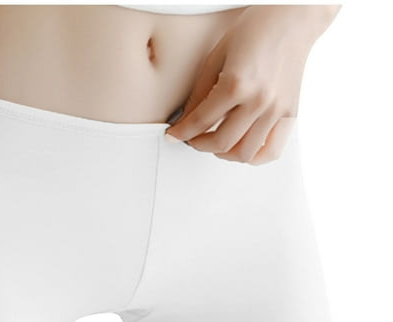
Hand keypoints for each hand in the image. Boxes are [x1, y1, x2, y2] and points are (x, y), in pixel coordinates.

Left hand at [165, 5, 339, 164]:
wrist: (291, 19)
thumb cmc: (253, 31)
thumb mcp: (216, 58)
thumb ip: (199, 94)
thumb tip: (185, 122)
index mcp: (236, 84)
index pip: (200, 122)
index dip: (181, 133)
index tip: (173, 136)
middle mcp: (258, 101)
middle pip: (222, 143)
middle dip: (200, 145)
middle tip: (192, 139)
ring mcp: (276, 110)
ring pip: (245, 154)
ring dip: (224, 154)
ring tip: (216, 143)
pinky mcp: (290, 115)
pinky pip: (272, 152)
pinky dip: (253, 157)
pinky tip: (241, 147)